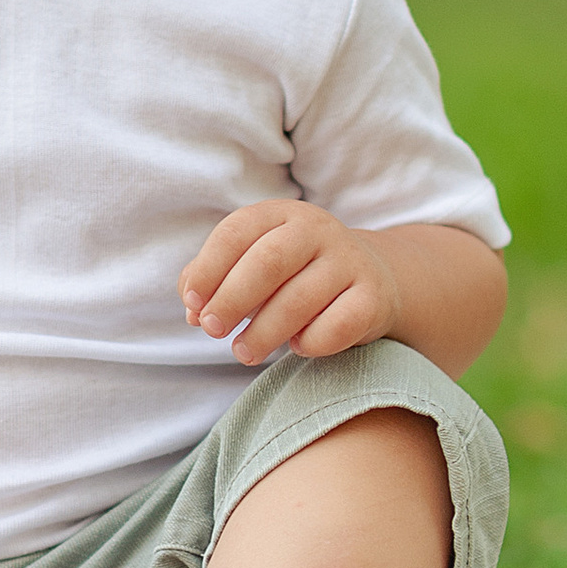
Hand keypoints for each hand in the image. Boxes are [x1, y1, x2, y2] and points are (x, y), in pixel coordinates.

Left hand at [179, 204, 403, 366]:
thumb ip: (214, 280)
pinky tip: (297, 347)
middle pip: (267, 263)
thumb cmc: (294, 275)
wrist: (371, 279)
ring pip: (299, 299)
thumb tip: (193, 310)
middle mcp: (318, 230)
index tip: (193, 305)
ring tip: (243, 352)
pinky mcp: (374, 297)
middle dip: (232, 300)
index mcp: (281, 214)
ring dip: (263, 333)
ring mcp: (350, 261)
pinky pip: (337, 325)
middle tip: (212, 330)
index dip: (208, 270)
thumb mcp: (253, 264)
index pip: (235, 233)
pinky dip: (309, 342)